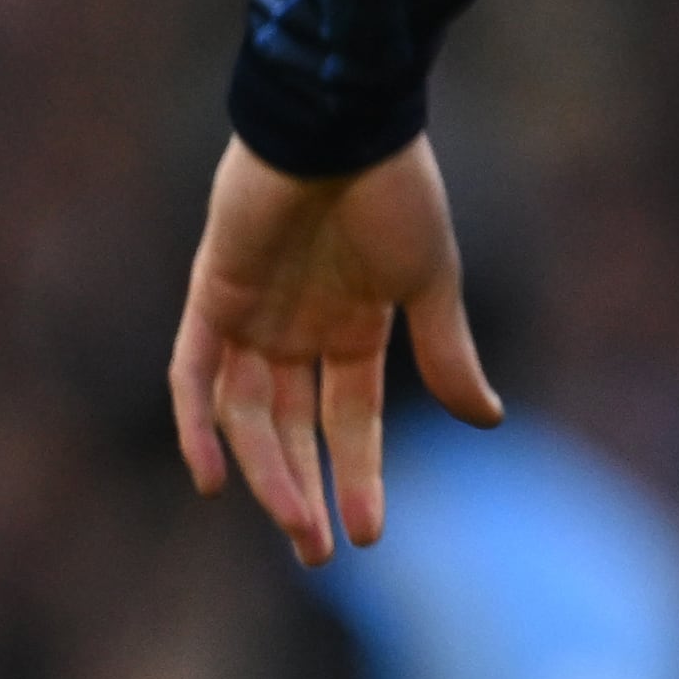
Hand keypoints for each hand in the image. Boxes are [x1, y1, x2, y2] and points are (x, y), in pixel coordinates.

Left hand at [168, 138, 502, 566]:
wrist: (344, 124)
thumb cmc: (398, 194)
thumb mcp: (431, 284)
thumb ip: (447, 352)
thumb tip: (487, 422)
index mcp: (354, 327)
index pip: (350, 419)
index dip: (359, 474)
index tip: (369, 535)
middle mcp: (298, 330)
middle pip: (293, 429)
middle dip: (305, 491)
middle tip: (318, 554)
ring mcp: (252, 315)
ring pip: (246, 415)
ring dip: (266, 471)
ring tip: (292, 523)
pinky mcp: (213, 294)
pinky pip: (192, 372)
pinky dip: (195, 425)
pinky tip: (212, 477)